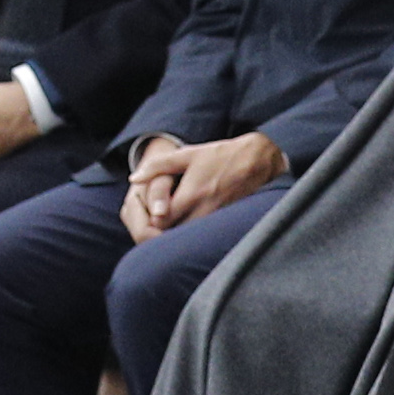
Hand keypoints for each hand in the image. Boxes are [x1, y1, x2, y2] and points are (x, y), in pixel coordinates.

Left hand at [128, 129, 281, 236]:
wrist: (259, 159)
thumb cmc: (221, 155)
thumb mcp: (188, 154)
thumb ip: (159, 166)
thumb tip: (134, 179)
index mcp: (192, 194)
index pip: (162, 220)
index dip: (151, 220)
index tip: (149, 213)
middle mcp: (205, 210)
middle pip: (174, 235)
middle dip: (162, 232)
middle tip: (156, 223)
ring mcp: (218, 219)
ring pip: (190, 239)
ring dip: (178, 236)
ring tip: (171, 226)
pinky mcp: (228, 222)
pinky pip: (205, 237)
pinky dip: (194, 236)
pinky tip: (190, 226)